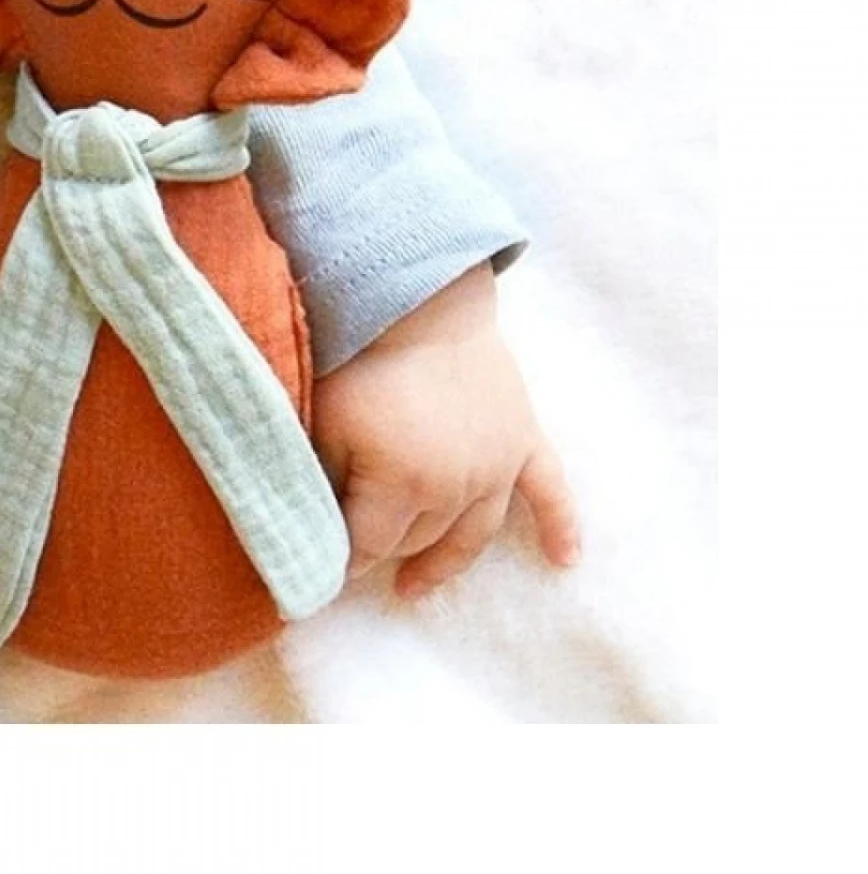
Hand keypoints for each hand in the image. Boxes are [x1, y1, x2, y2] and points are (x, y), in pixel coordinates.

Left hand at [313, 263, 579, 599]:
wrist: (418, 293)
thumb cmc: (358, 355)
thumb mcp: (323, 424)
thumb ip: (323, 485)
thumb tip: (317, 528)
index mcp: (402, 484)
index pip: (368, 546)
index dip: (342, 559)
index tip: (320, 567)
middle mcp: (457, 486)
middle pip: (418, 538)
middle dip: (387, 549)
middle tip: (360, 555)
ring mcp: (497, 464)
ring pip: (471, 533)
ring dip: (445, 561)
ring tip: (415, 585)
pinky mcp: (524, 438)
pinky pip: (550, 492)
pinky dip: (560, 528)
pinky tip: (563, 560)